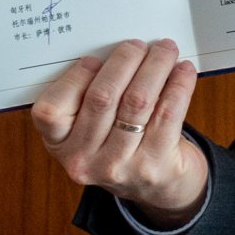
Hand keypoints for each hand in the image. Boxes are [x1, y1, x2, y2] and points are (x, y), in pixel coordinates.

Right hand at [29, 38, 206, 227]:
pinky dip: (178, 85)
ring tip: (164, 50)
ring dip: (155, 67)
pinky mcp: (154, 164)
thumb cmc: (120, 145)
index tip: (95, 58)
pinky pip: (168, 113)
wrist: (156, 189)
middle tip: (138, 45)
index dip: (74, 78)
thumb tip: (114, 52)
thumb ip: (87, 98)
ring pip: (137, 101)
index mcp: (59, 145)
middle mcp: (83, 159)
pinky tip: (183, 71)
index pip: (51, 110)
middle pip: (102, 97)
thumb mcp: (89, 129)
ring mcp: (119, 165)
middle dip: (124, 61)